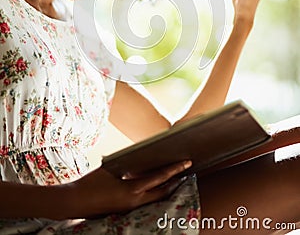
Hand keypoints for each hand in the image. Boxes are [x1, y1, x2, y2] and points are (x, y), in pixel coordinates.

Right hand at [66, 160, 191, 217]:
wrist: (75, 201)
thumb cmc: (91, 183)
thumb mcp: (111, 169)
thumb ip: (127, 165)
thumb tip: (139, 157)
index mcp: (132, 190)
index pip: (159, 178)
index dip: (174, 170)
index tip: (187, 162)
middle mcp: (135, 201)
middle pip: (162, 192)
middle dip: (175, 181)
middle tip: (186, 169)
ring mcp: (131, 208)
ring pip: (155, 197)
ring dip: (166, 187)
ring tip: (175, 176)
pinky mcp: (126, 210)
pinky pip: (145, 200)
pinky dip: (153, 191)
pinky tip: (155, 184)